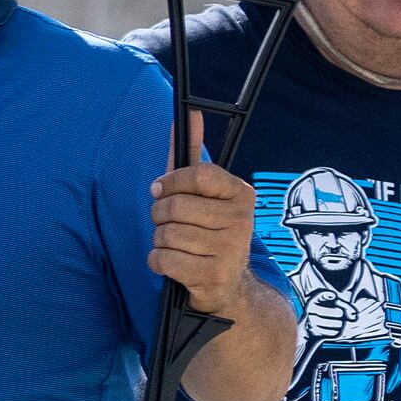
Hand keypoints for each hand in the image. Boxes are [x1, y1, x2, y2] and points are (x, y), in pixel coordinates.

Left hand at [151, 152, 268, 314]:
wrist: (228, 285)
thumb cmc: (207, 232)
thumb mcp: (202, 195)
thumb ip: (191, 158)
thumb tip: (189, 115)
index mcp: (240, 193)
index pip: (198, 173)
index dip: (170, 182)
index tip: (161, 190)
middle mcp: (242, 218)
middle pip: (174, 206)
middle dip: (160, 217)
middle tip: (172, 226)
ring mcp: (231, 248)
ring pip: (166, 234)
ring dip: (160, 241)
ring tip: (178, 247)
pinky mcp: (214, 275)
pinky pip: (163, 259)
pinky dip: (158, 262)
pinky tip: (175, 264)